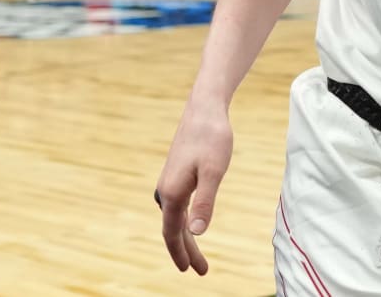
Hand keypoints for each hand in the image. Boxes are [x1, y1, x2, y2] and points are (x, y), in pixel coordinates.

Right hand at [156, 95, 233, 274]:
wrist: (204, 109)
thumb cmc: (212, 138)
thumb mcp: (214, 171)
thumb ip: (206, 202)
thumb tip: (198, 232)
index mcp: (172, 193)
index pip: (173, 233)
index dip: (181, 253)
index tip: (188, 271)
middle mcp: (165, 191)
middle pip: (174, 229)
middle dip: (187, 251)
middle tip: (202, 271)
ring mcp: (169, 183)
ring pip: (176, 219)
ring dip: (186, 238)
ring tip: (198, 257)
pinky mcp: (176, 175)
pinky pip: (178, 207)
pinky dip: (185, 221)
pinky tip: (192, 225)